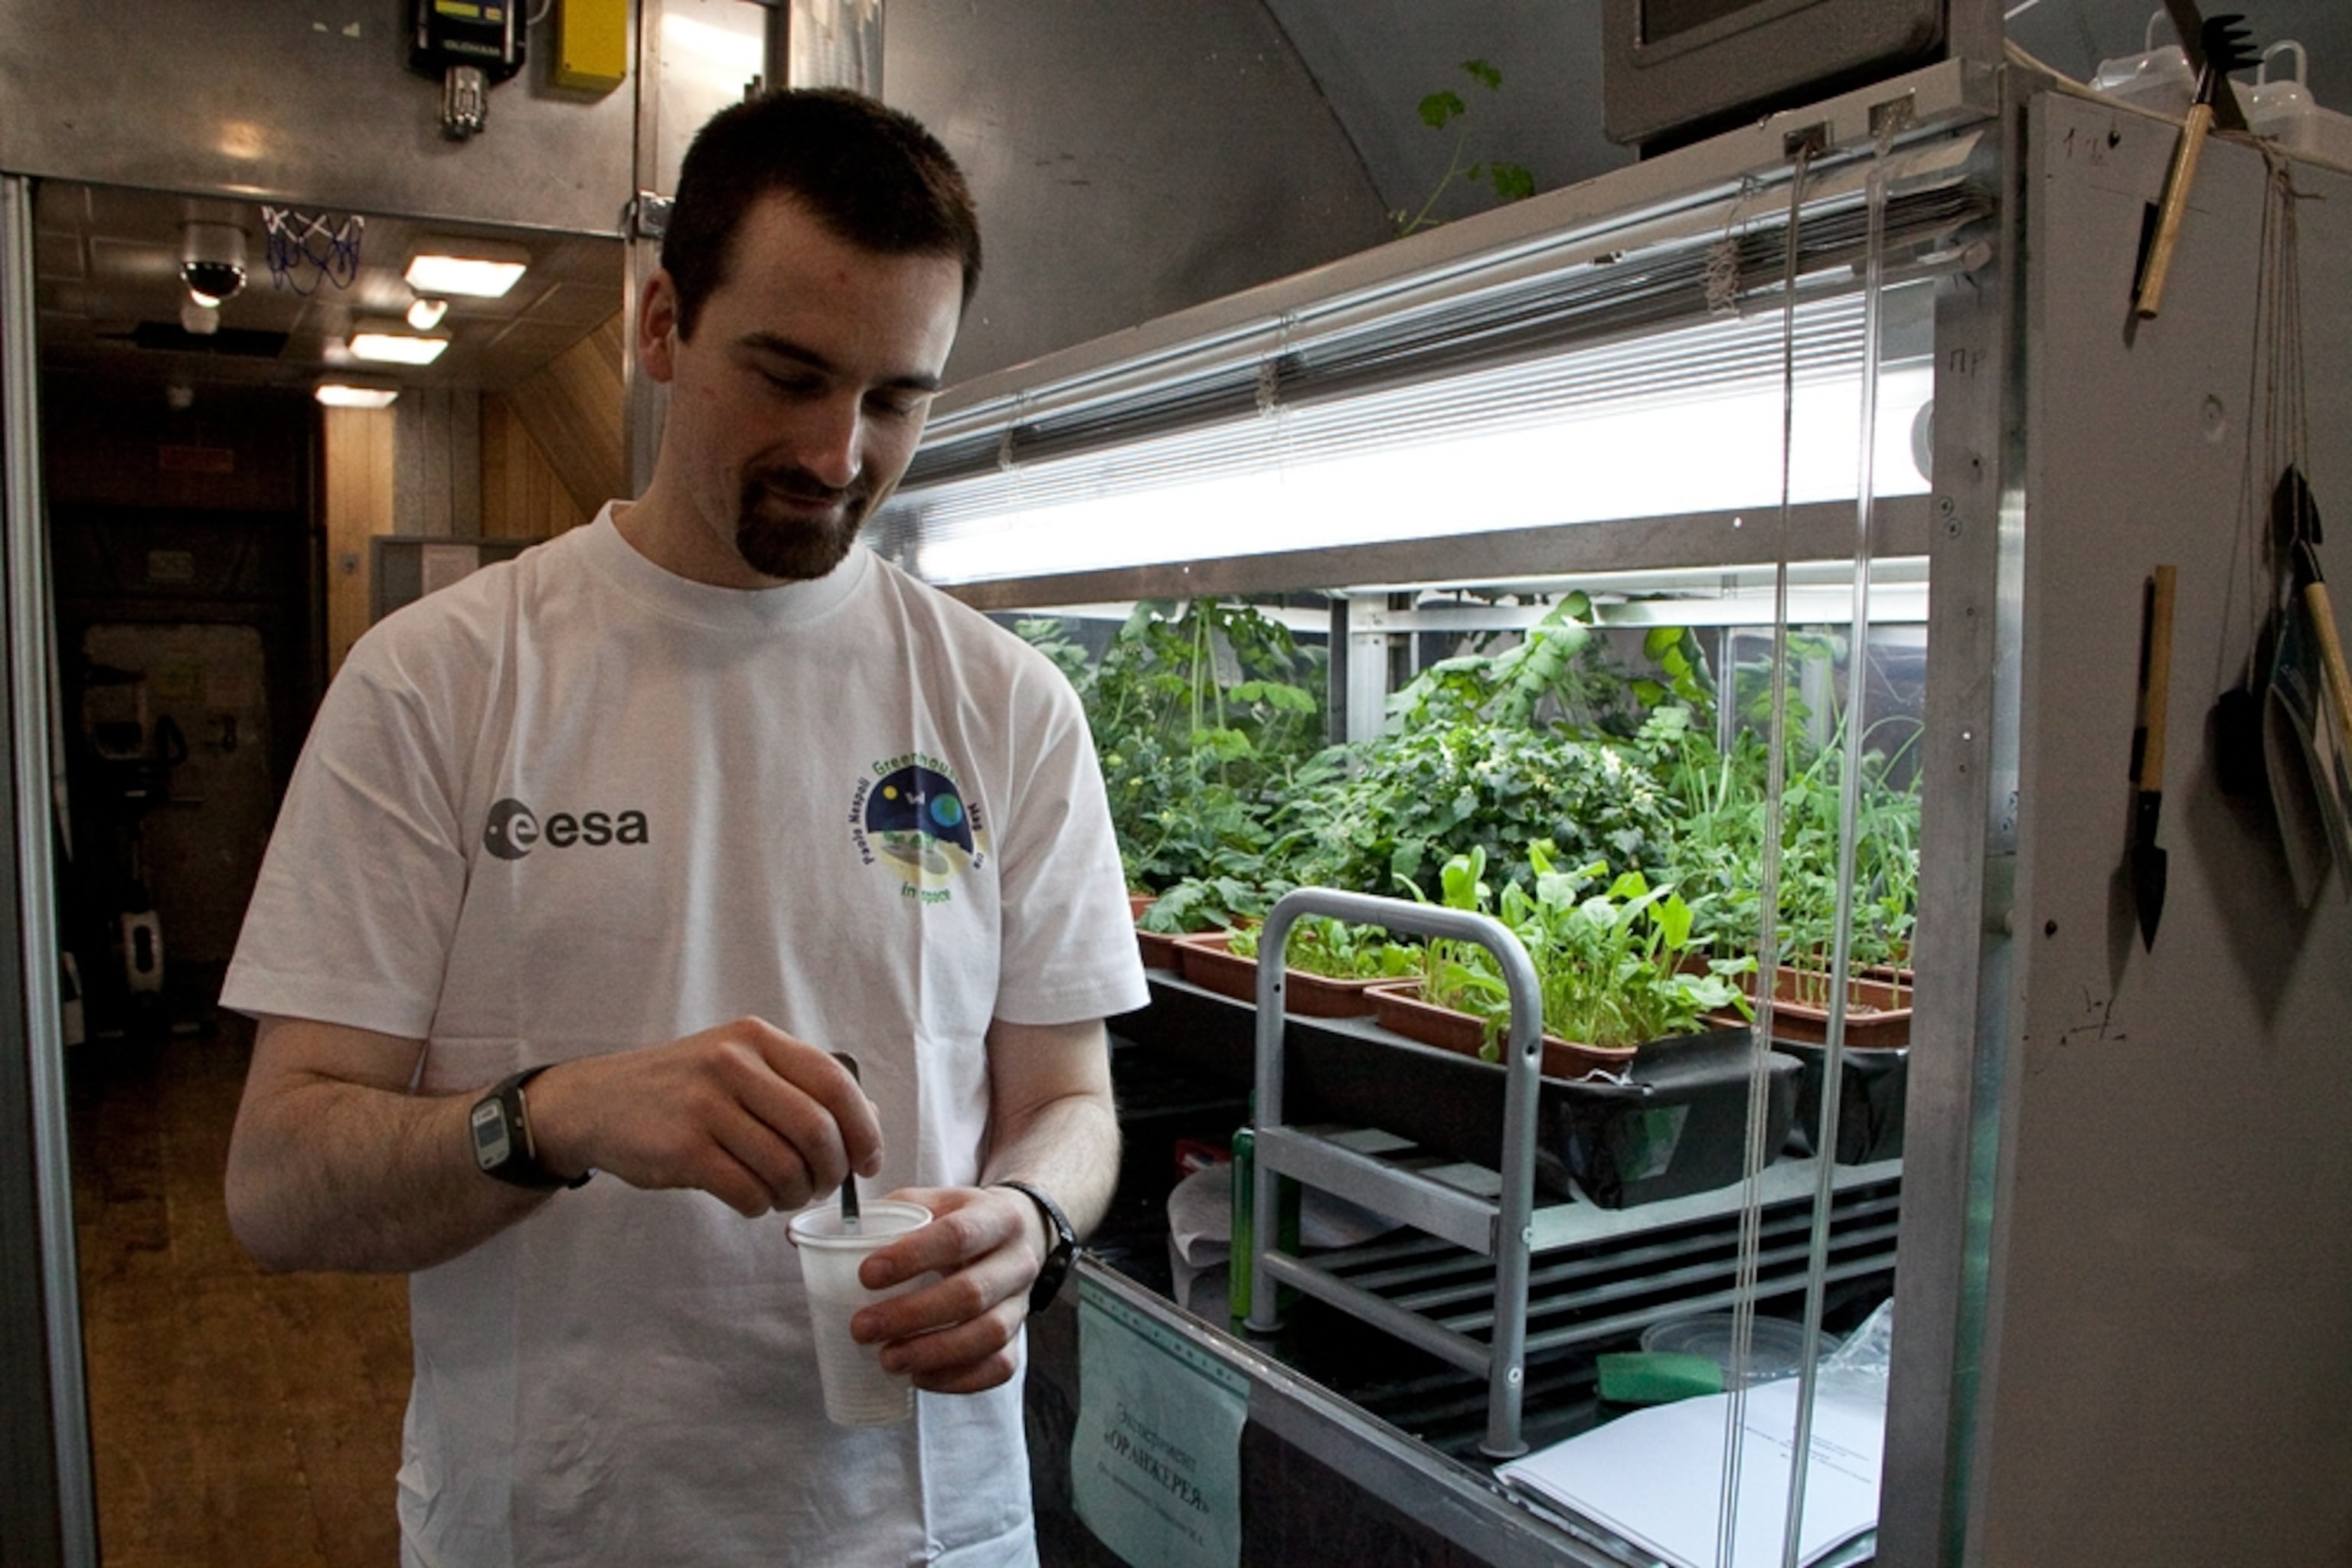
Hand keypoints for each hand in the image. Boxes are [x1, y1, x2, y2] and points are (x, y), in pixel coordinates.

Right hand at [525, 1019, 882, 1216]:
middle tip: (823, 1187)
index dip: (863, 1128)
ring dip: (795, 1194)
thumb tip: (868, 1120)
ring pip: (784, 1166)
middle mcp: (733, 1064)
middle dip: (832, 1170)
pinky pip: (747, 1191)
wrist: (595, 1103)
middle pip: (816, 1129)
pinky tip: (751, 1200)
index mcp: (756, 1039)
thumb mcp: (739, 1065)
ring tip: (784, 1196)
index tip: (867, 1161)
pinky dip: (760, 1206)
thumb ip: (798, 1085)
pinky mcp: (682, 1149)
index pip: (834, 1082)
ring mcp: (705, 1105)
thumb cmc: (682, 1090)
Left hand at [848, 1184, 1043, 1394]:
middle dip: (911, 1315)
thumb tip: (814, 1237)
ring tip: (887, 1360)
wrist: (1020, 1235)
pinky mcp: (1020, 1338)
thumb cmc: (960, 1221)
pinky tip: (920, 1377)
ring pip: (989, 1335)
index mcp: (997, 1216)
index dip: (911, 1257)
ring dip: (933, 1352)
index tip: (866, 1275)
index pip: (958, 1235)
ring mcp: (1022, 1303)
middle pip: (972, 1293)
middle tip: (861, 1328)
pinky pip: (999, 1367)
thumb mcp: (933, 1202)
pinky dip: (958, 1379)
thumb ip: (888, 1215)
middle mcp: (1018, 1261)